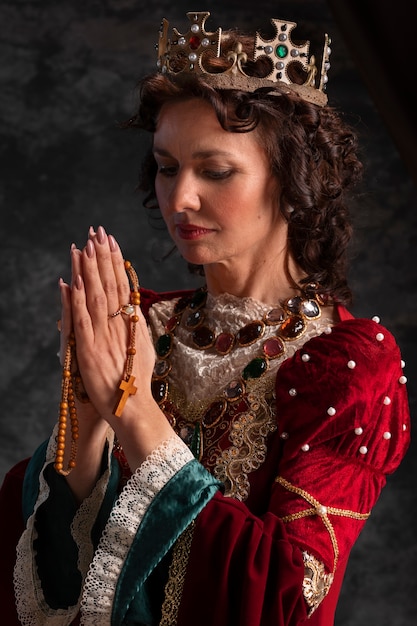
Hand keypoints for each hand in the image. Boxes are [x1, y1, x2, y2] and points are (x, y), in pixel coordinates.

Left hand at [70, 225, 155, 422]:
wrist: (134, 408)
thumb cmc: (137, 382)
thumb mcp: (142, 349)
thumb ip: (137, 328)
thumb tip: (135, 309)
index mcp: (131, 324)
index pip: (123, 286)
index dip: (116, 262)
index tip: (111, 240)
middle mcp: (119, 326)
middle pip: (110, 285)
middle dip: (102, 257)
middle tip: (97, 232)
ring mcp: (104, 338)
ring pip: (96, 298)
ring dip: (90, 270)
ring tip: (85, 246)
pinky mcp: (89, 352)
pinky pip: (83, 321)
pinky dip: (78, 301)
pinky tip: (74, 282)